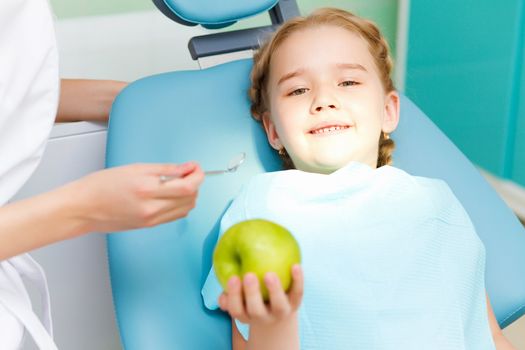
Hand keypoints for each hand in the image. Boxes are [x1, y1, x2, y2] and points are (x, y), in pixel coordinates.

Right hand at [68, 162, 203, 232]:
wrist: (83, 208)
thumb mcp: (135, 168)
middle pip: (190, 198)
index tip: (196, 167)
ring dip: (190, 195)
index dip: (197, 175)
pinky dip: (180, 204)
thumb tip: (186, 168)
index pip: (187, 186)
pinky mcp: (149, 226)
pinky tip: (172, 194)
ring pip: (186, 209)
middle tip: (189, 172)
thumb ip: (165, 169)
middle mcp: (152, 208)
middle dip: (195, 183)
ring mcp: (151, 219)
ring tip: (179, 182)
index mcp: (147, 190)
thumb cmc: (101, 186)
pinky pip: (175, 216)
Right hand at [218, 264, 303, 325]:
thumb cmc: (252, 296)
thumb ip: (231, 285)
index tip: (232, 277)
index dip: (233, 296)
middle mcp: (263, 317)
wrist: (278, 311)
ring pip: (278, 306)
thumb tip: (225, 271)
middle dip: (251, 294)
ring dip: (274, 290)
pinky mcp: (295, 304)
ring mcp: (280, 312)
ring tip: (269, 274)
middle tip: (248, 275)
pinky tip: (296, 265)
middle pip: (255, 311)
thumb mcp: (241, 294)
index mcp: (246, 314)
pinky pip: (297, 293)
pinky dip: (298, 280)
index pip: (237, 310)